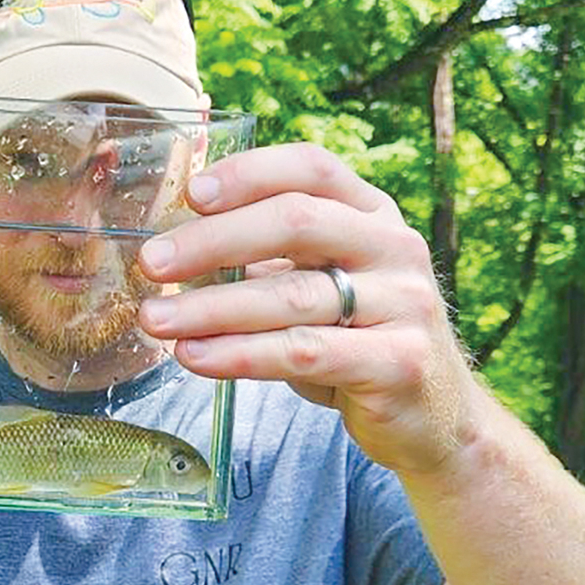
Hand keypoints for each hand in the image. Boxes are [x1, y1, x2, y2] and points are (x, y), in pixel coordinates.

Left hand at [137, 143, 478, 474]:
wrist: (432, 416)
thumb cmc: (355, 342)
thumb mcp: (320, 286)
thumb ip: (267, 261)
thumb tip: (174, 250)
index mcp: (372, 214)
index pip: (312, 169)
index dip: (250, 173)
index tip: (191, 193)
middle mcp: (394, 247)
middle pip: (296, 222)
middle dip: (213, 241)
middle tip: (153, 263)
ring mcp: (404, 303)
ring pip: (292, 295)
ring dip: (211, 308)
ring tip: (156, 321)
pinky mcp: (397, 361)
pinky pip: (302, 352)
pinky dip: (239, 354)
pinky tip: (195, 357)